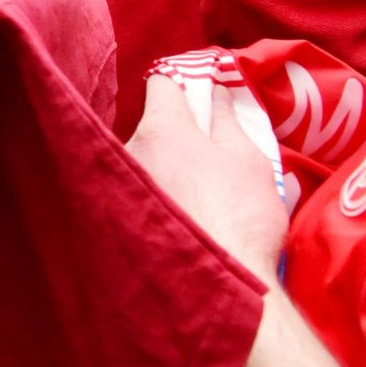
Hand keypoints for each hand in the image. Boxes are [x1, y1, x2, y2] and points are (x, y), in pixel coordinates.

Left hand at [127, 75, 288, 282]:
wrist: (216, 284)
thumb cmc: (239, 215)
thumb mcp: (248, 159)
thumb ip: (227, 118)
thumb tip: (217, 91)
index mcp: (160, 127)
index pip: (161, 82)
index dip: (184, 82)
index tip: (202, 94)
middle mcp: (129, 149)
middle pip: (152, 124)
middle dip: (178, 132)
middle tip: (210, 154)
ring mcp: (120, 183)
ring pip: (145, 160)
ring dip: (167, 166)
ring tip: (200, 192)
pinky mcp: (117, 215)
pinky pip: (138, 190)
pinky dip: (158, 194)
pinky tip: (183, 213)